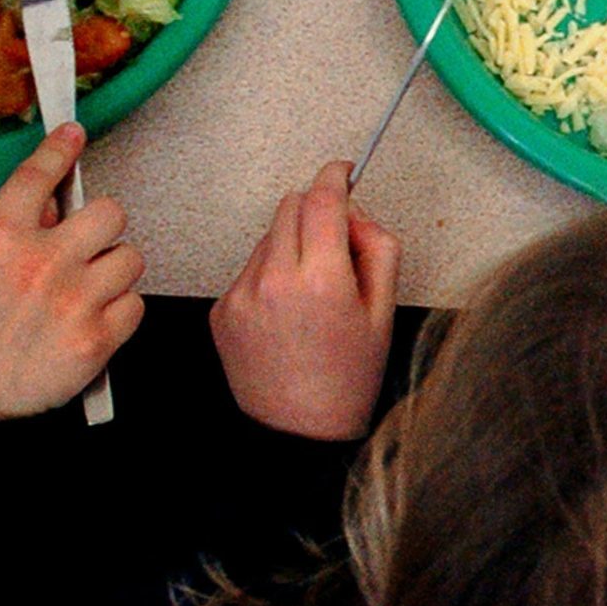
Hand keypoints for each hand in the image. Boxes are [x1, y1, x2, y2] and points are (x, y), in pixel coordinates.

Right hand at [0, 125, 144, 420]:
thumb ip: (9, 233)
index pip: (38, 175)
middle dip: (101, 228)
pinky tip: (93, 322)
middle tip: (87, 246)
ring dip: (113, 272)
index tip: (73, 135)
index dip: (60, 149)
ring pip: (130, 258)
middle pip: (109, 212)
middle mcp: (40, 262)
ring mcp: (72, 301)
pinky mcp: (95, 340)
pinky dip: (120, 313)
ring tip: (86, 292)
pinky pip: (135, 305)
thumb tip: (50, 207)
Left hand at [211, 161, 400, 439]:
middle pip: (291, 205)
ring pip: (269, 236)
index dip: (336, 176)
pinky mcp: (222, 310)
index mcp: (321, 278)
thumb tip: (353, 212)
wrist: (298, 434)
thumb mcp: (384, 310)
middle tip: (336, 245)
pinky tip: (286, 313)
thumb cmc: (347, 378)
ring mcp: (241, 295)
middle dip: (316, 211)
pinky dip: (269, 275)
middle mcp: (274, 280)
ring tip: (310, 292)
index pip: (323, 197)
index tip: (343, 171)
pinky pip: (249, 269)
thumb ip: (377, 246)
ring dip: (291, 245)